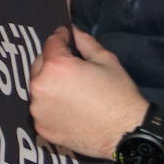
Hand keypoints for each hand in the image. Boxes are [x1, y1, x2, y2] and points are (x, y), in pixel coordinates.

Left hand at [29, 26, 154, 158]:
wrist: (126, 134)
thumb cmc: (119, 95)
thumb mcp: (106, 61)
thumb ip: (86, 42)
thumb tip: (73, 30)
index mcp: (56, 66)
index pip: (50, 43)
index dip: (60, 37)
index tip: (66, 36)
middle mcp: (40, 86)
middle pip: (39, 65)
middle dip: (52, 61)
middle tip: (70, 66)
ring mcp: (38, 109)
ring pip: (37, 88)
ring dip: (48, 84)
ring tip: (69, 90)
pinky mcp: (41, 126)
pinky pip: (41, 109)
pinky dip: (50, 106)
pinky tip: (68, 109)